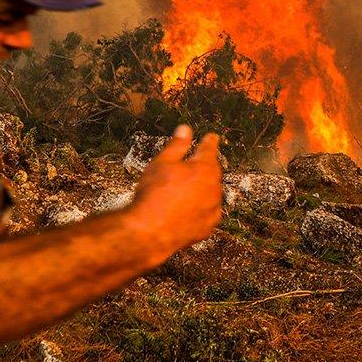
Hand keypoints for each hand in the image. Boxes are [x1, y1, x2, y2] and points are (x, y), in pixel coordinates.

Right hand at [131, 125, 223, 257]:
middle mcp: (213, 188)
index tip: (212, 137)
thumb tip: (185, 129)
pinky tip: (190, 207)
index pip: (210, 149)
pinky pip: (208, 212)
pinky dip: (202, 208)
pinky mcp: (207, 227)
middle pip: (212, 171)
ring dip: (204, 187)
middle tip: (196, 162)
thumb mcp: (162, 162)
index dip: (209, 141)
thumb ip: (177, 144)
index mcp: (205, 168)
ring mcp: (212, 208)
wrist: (148, 231)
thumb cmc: (153, 195)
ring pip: (212, 192)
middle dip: (205, 166)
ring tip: (188, 187)